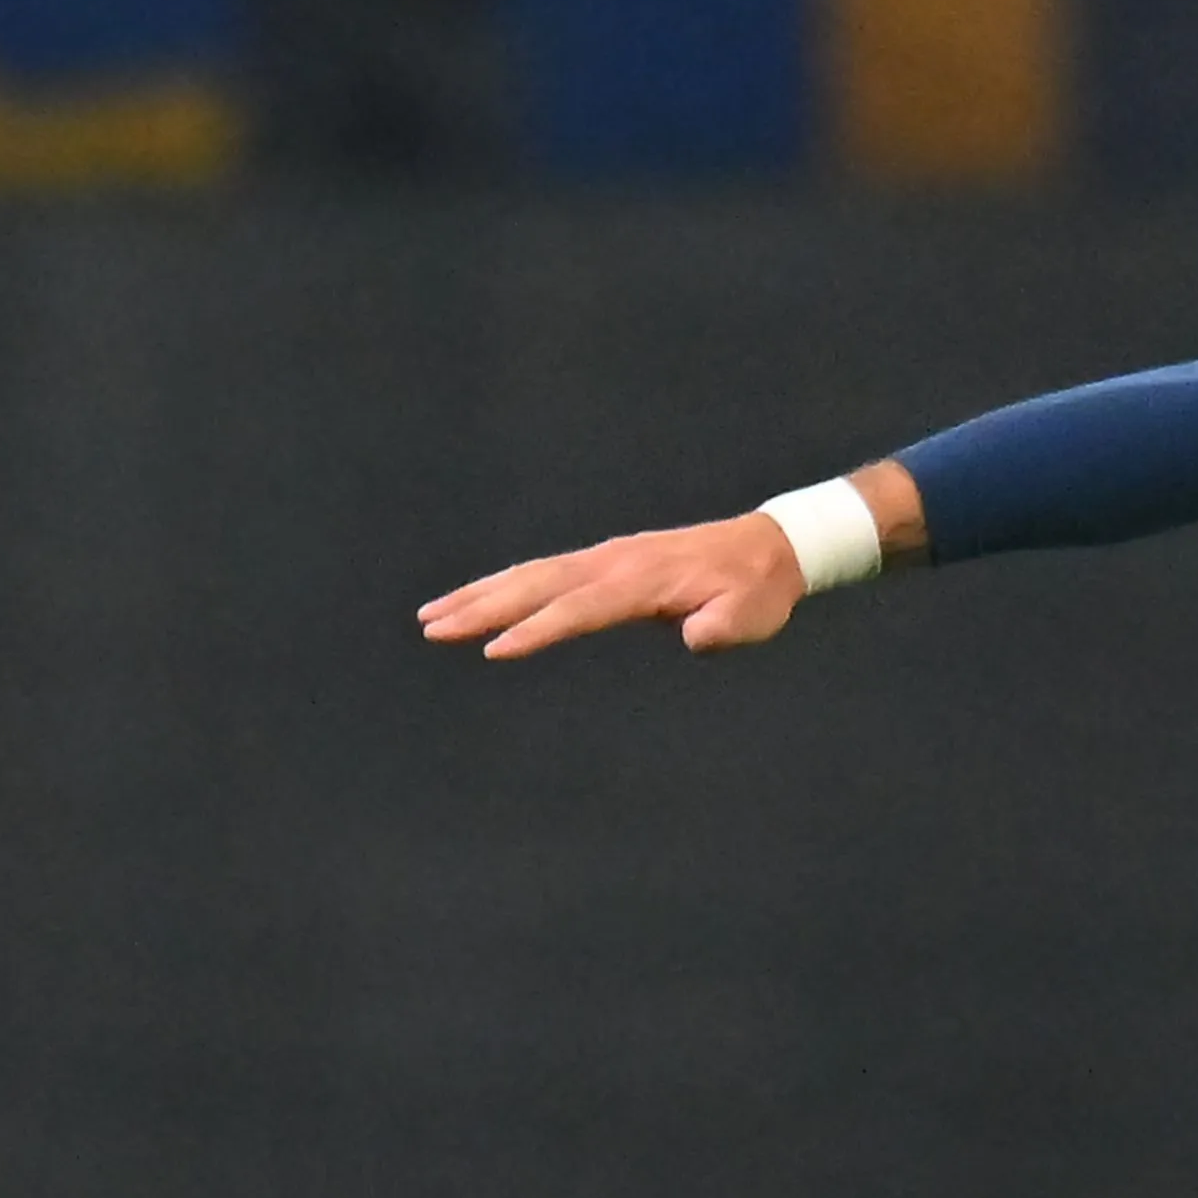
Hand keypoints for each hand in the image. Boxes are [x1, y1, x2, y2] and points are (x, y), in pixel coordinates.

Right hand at [418, 512, 808, 661]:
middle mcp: (613, 563)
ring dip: (481, 593)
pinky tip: (478, 598)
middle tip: (432, 626)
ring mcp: (605, 558)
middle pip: (537, 585)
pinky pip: (544, 572)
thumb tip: (697, 635)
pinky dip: (506, 584)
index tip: (495, 648)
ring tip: (433, 615)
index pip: (579, 608)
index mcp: (643, 581)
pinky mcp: (603, 561)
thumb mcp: (750, 616)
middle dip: (482, 606)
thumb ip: (722, 627)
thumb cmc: (755, 591)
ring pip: (531, 575)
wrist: (766, 549)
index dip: (538, 629)